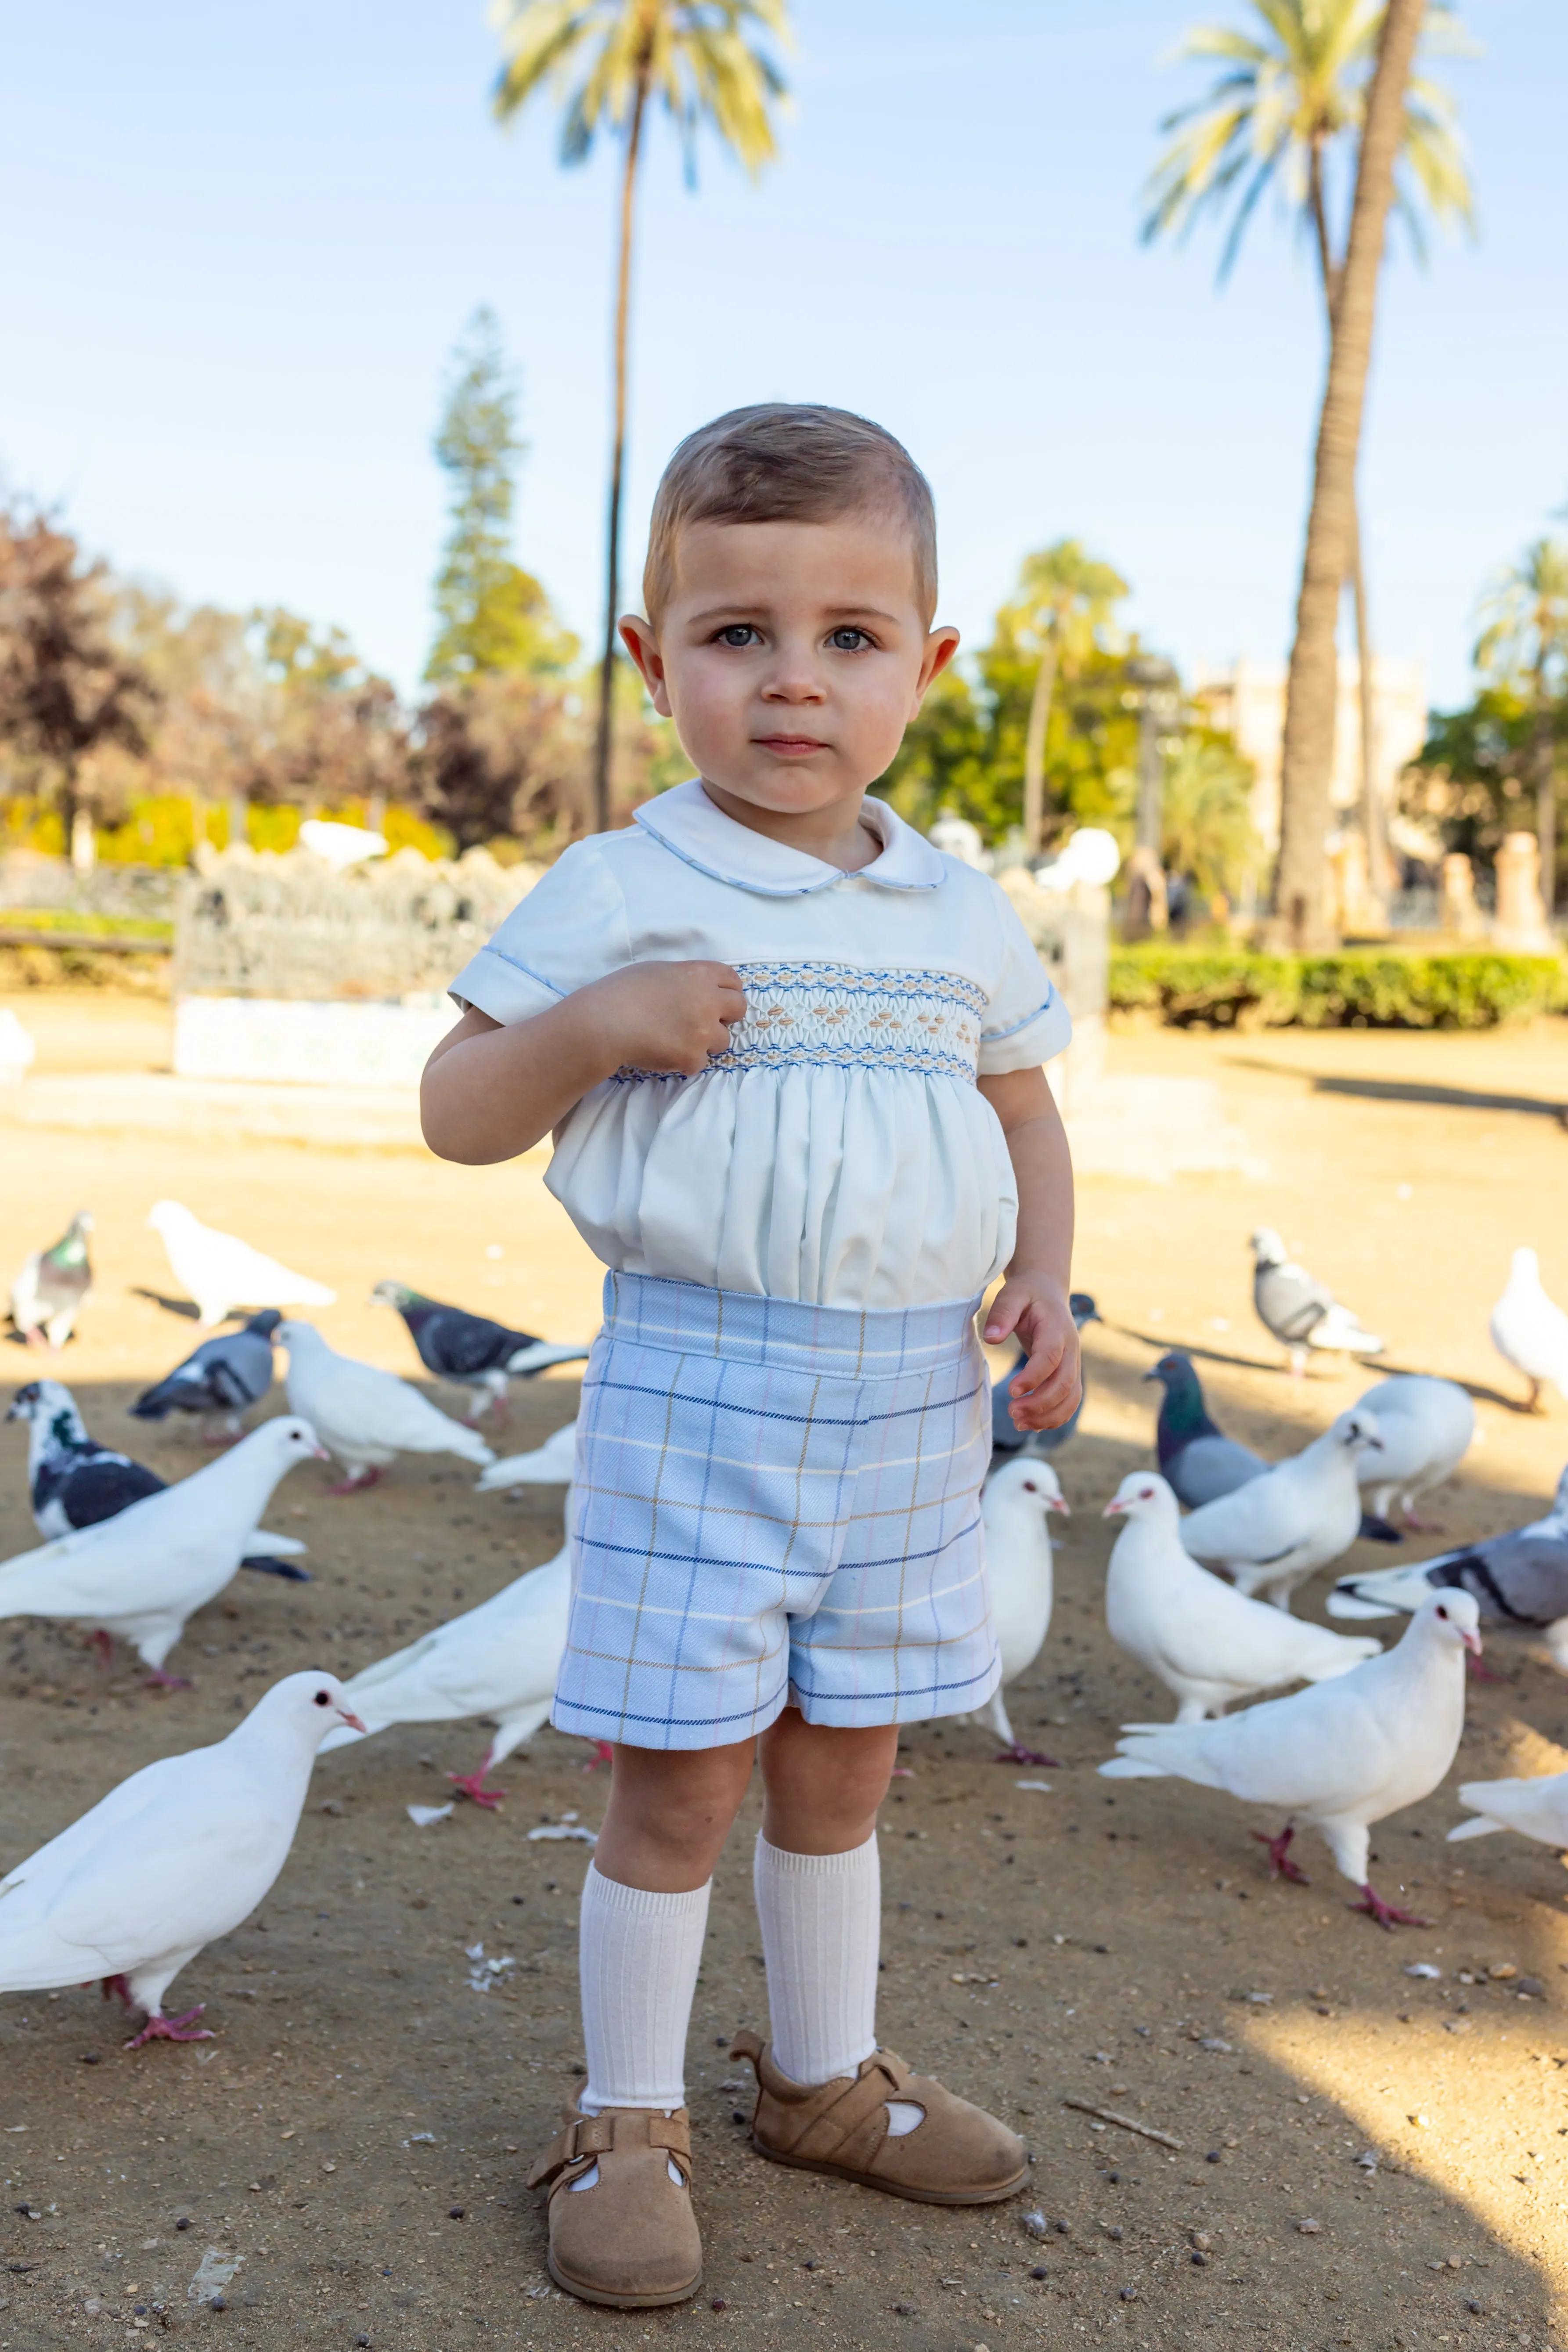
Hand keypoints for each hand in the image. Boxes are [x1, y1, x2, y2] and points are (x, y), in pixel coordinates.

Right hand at [576, 960, 746, 1076]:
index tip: (719, 1000)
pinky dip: (687, 1061)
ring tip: (678, 1039)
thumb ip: (686, 979)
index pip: (733, 980)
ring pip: (723, 1040)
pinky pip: (701, 1062)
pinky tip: (665, 1052)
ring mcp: (703, 1030)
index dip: (727, 990)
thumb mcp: (658, 971)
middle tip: (705, 1022)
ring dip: (706, 1041)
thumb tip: (696, 989)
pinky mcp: (693, 1057)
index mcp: (699, 974)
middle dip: (725, 1016)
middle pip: (739, 1008)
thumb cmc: (622, 991)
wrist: (605, 1022)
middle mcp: (708, 1000)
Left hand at [983, 1272, 1080, 1431]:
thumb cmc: (1026, 1294)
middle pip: (1064, 1383)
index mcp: (1057, 1329)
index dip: (1033, 1376)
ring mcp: (1073, 1363)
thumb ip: (1002, 1314)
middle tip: (1011, 1412)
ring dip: (1047, 1415)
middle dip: (1040, 1403)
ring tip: (1018, 1424)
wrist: (1047, 1291)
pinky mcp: (1069, 1374)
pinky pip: (1069, 1401)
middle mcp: (1071, 1349)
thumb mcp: (1012, 1294)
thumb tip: (991, 1338)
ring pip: (1070, 1398)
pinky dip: (1053, 1417)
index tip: (1011, 1390)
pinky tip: (1030, 1424)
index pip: (1050, 1357)